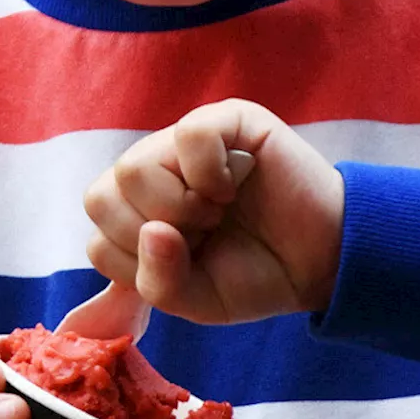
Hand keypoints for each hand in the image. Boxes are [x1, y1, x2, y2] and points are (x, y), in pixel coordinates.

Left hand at [83, 98, 344, 324]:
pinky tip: (234, 186)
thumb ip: (156, 282)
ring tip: (219, 211)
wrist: (322, 263)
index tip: (188, 265)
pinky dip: (209, 173)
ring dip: (181, 207)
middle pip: (101, 198)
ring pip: (133, 168)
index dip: (140, 266)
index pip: (97, 240)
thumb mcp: (194, 299)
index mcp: (137, 212)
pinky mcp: (226, 119)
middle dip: (153, 234)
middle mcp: (153, 170)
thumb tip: (152, 231)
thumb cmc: (255, 274)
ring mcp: (184, 141)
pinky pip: (188, 135)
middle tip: (204, 236)